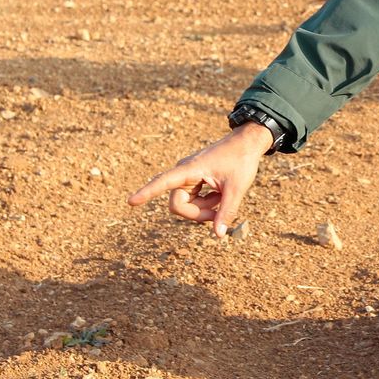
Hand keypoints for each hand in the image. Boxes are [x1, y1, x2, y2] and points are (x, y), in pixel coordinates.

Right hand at [126, 123, 269, 236]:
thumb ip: (226, 211)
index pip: (163, 182)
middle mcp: (184, 173)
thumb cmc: (241, 161)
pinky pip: (193, 201)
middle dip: (197, 215)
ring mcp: (188, 178)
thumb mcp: (237, 188)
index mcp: (190, 169)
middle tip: (219, 213)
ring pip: (186, 206)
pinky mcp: (193, 181)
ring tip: (222, 196)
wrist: (247, 143)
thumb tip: (218, 235)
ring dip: (204, 208)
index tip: (131, 202)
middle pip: (178, 206)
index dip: (147, 192)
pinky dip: (206, 204)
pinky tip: (219, 194)